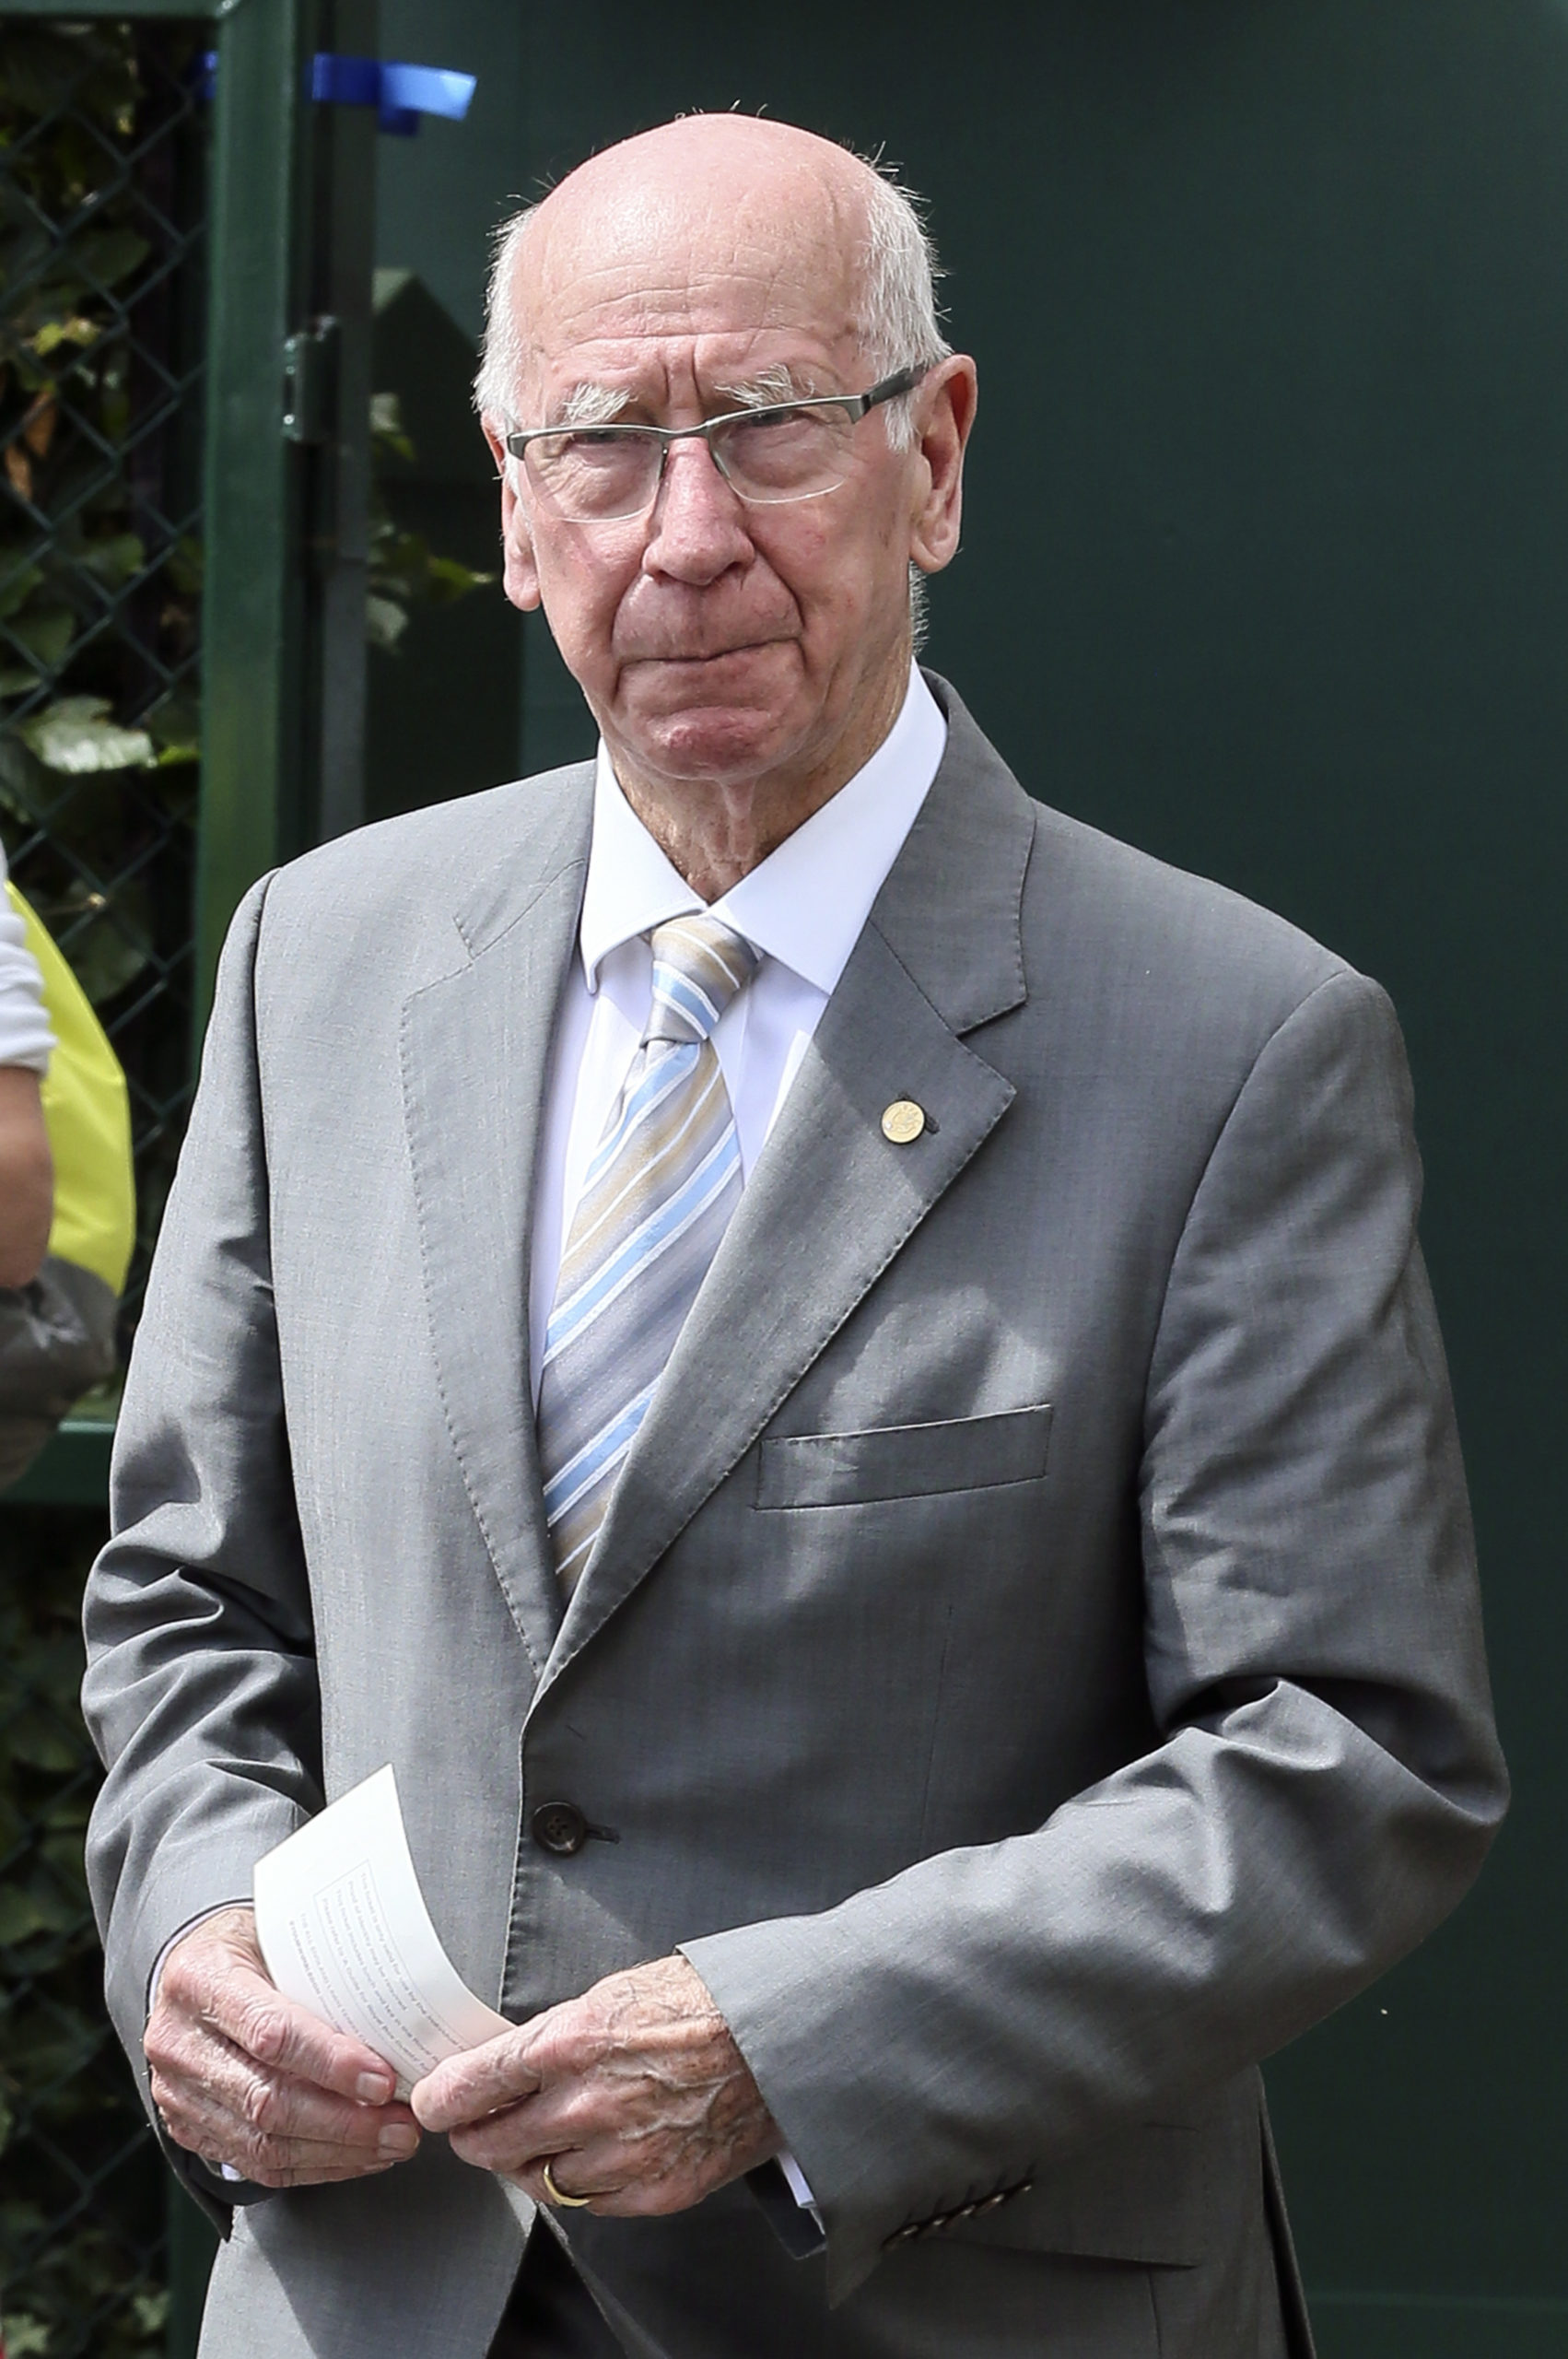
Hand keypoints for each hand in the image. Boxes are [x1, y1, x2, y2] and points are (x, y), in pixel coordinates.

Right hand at [145, 1905, 420, 2188]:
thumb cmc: (246, 1946)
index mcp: (200, 1980)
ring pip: (262, 2143)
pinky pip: (254, 2163)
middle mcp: (179, 2042)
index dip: (330, 2063)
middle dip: (343, 2122)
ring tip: (390, 2144)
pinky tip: (355, 2157)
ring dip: (336, 2151)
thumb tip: (400, 2004)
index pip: (270, 2033)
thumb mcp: (276, 1931)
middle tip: (401, 2126)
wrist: (187, 1969)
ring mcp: (177, 2092)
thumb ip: (322, 1966)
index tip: (383, 2081)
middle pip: (266, 2100)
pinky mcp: (186, 2127)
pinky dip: (312, 2167)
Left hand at [410, 1954, 779, 2214]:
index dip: (439, 2100)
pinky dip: (581, 2184)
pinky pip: (589, 2204)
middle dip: (474, 2137)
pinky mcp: (654, 2190)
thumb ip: (552, 2036)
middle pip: (491, 2146)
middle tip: (474, 2129)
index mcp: (569, 2043)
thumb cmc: (697, 2003)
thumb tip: (501, 2065)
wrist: (773, 2038)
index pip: (470, 2088)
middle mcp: (588, 2105)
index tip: (432, 2103)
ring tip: (536, 2140)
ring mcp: (621, 2156)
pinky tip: (590, 2156)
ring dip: (527, 2163)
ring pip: (536, 2181)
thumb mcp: (610, 1994)